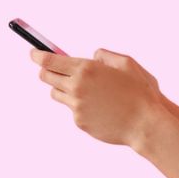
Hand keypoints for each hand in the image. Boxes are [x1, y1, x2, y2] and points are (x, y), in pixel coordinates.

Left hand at [30, 47, 164, 146]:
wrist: (145, 124)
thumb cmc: (140, 92)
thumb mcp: (127, 63)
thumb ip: (105, 56)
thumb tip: (91, 57)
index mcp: (87, 69)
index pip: (50, 60)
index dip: (38, 55)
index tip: (33, 53)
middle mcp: (77, 87)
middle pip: (46, 76)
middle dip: (46, 70)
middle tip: (51, 68)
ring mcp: (77, 106)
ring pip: (56, 94)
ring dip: (63, 88)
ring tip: (82, 88)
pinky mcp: (79, 121)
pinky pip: (72, 109)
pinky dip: (80, 105)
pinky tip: (99, 106)